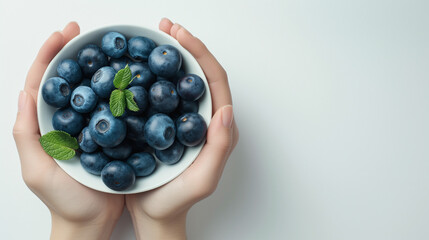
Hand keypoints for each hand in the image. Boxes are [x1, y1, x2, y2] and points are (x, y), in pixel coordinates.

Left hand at [13, 22, 123, 239]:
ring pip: (92, 90)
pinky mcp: (110, 135)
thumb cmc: (64, 200)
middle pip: (68, 79)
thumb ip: (27, 135)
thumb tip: (25, 92)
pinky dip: (118, 89)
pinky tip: (128, 78)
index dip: (50, 56)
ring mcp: (90, 127)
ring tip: (107, 46)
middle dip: (72, 51)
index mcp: (46, 125)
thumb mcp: (38, 171)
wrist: (92, 222)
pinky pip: (113, 107)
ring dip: (97, 66)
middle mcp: (68, 121)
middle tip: (83, 30)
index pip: (44, 83)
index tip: (63, 34)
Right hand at [125, 18, 238, 239]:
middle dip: (186, 45)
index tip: (179, 35)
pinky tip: (142, 65)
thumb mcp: (203, 180)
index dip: (200, 53)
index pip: (214, 80)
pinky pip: (164, 92)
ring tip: (156, 36)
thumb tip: (227, 110)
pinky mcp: (169, 123)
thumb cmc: (178, 201)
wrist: (156, 215)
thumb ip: (219, 148)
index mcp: (217, 127)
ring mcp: (185, 119)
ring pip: (182, 79)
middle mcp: (204, 118)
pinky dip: (156, 73)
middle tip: (166, 27)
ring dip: (172, 55)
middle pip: (200, 72)